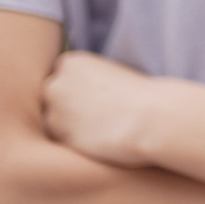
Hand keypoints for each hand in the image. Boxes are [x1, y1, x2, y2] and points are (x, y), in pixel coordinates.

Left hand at [42, 50, 167, 167]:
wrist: (151, 118)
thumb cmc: (141, 95)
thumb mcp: (110, 73)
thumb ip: (85, 81)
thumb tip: (75, 97)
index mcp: (70, 61)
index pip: (62, 77)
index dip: (79, 89)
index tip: (99, 95)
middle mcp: (55, 83)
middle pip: (53, 97)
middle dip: (68, 106)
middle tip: (97, 113)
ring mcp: (53, 111)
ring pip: (53, 121)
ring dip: (69, 126)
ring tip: (100, 127)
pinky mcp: (58, 138)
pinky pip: (61, 140)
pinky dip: (75, 142)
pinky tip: (98, 138)